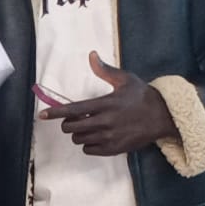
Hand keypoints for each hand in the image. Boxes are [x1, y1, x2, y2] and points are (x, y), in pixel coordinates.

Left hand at [40, 53, 176, 156]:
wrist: (163, 117)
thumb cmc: (142, 96)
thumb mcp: (125, 79)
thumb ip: (105, 70)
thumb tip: (91, 55)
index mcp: (105, 104)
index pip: (73, 110)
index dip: (55, 113)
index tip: (42, 115)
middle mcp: (105, 122)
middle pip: (71, 128)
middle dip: (68, 123)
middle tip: (75, 119)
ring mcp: (109, 137)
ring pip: (78, 140)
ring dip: (78, 134)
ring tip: (89, 126)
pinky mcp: (113, 149)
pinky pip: (88, 150)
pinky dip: (88, 144)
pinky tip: (97, 136)